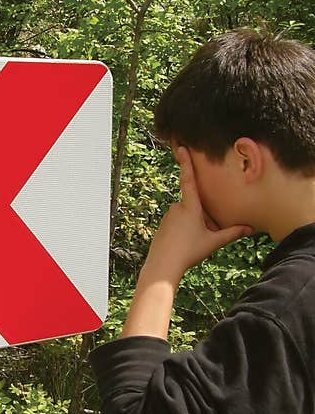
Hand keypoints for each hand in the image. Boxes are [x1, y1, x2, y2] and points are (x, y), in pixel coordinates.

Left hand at [143, 145, 252, 283]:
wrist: (163, 265)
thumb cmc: (188, 251)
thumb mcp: (213, 242)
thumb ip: (232, 233)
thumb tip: (250, 229)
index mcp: (190, 207)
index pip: (189, 180)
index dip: (186, 164)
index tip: (181, 149)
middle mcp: (176, 207)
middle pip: (196, 208)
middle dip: (204, 219)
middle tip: (205, 236)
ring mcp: (167, 216)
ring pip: (187, 217)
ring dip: (194, 225)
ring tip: (194, 242)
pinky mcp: (162, 225)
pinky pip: (178, 224)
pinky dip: (184, 231)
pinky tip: (184, 245)